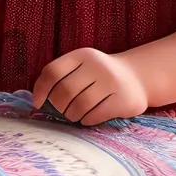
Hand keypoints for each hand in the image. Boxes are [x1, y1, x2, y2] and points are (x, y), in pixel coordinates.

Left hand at [32, 47, 148, 125]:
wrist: (137, 77)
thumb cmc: (99, 75)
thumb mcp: (82, 66)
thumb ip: (62, 76)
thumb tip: (38, 101)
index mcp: (82, 55)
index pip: (53, 71)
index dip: (41, 89)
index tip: (38, 103)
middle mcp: (98, 66)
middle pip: (66, 90)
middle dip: (58, 106)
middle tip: (59, 112)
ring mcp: (113, 82)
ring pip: (81, 105)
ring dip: (71, 115)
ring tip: (72, 115)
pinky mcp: (124, 100)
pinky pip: (96, 115)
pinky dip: (86, 120)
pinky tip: (86, 118)